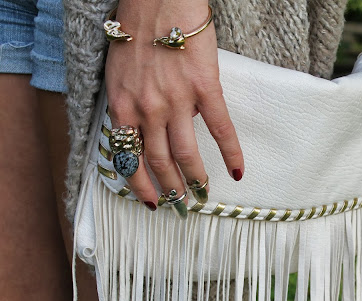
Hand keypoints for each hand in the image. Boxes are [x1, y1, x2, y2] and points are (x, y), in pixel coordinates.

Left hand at [105, 0, 242, 214]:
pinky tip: (236, 170)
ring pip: (186, 152)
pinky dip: (231, 152)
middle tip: (180, 204)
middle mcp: (147, 109)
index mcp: (122, 105)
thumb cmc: (136, 30)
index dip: (139, 184)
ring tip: (203, 194)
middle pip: (158, 161)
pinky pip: (220, 128)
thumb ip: (131, 104)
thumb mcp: (119, 73)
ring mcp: (177, 100)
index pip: (129, 157)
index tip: (150, 200)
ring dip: (196, 179)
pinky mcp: (204, 88)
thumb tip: (155, 128)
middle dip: (170, 188)